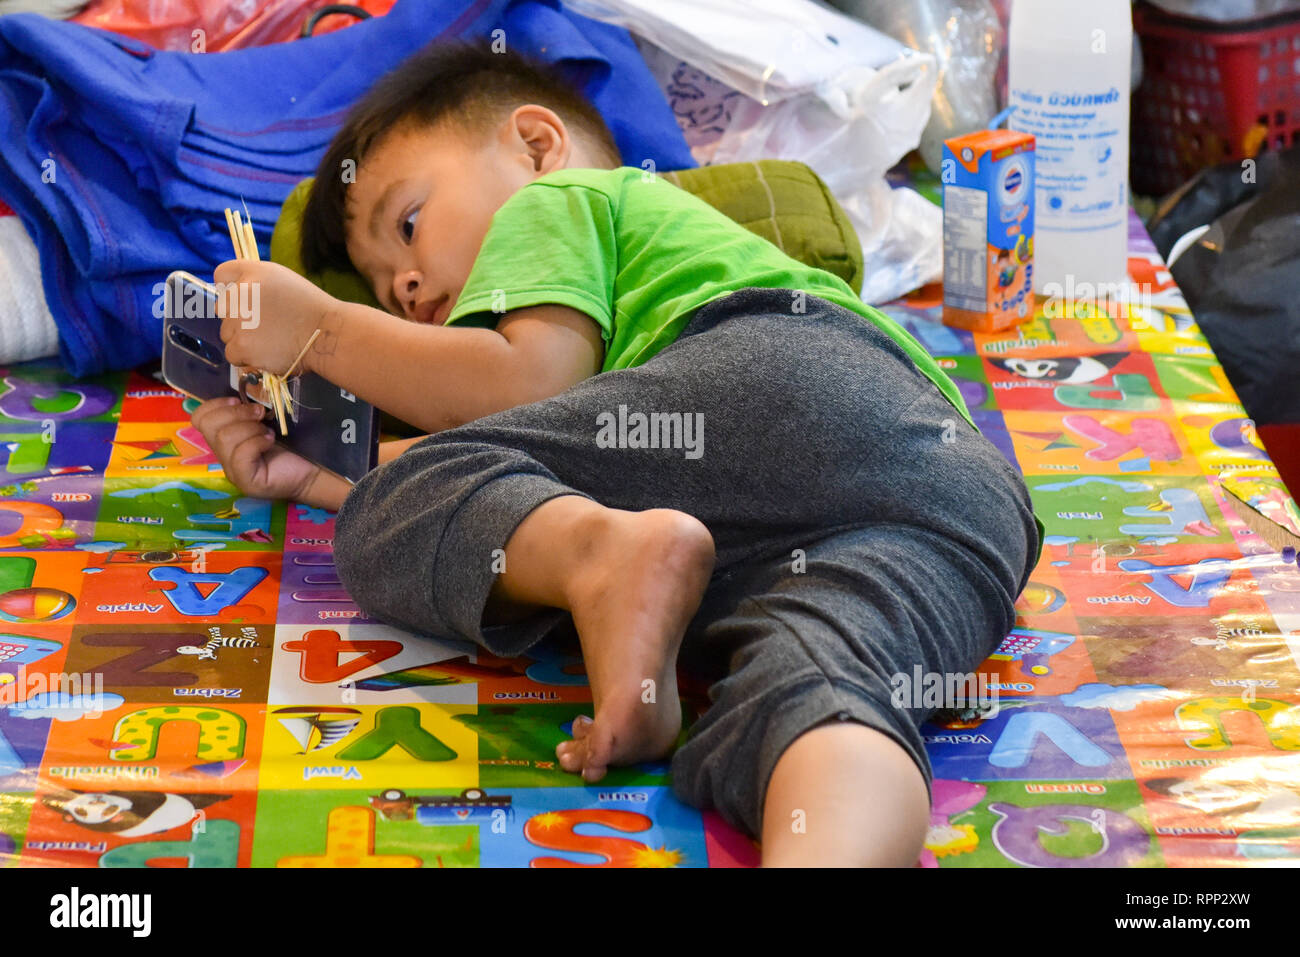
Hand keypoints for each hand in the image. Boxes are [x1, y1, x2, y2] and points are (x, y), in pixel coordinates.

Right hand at [192, 397, 321, 501]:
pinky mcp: (246, 481)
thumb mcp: (266, 422)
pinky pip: (240, 455)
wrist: (313, 469)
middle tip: (260, 414)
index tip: (238, 399)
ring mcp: (233, 471)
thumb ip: (248, 411)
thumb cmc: (292, 444)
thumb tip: (241, 394)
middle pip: (209, 426)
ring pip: (224, 439)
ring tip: (268, 431)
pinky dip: (257, 442)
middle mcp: (224, 456)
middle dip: (236, 413)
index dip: (215, 404)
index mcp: (225, 438)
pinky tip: (270, 442)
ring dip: (250, 428)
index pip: (199, 418)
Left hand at [214, 259, 335, 373]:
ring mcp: (238, 322)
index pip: (222, 274)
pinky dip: (247, 357)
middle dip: (238, 316)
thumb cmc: (310, 307)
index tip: (246, 300)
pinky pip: (232, 353)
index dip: (232, 288)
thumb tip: (232, 291)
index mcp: (252, 273)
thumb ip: (254, 280)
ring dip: (243, 338)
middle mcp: (240, 294)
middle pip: (222, 308)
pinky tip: (267, 352)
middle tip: (265, 324)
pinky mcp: (241, 346)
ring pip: (227, 333)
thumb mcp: (282, 279)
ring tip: (271, 339)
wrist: (327, 334)